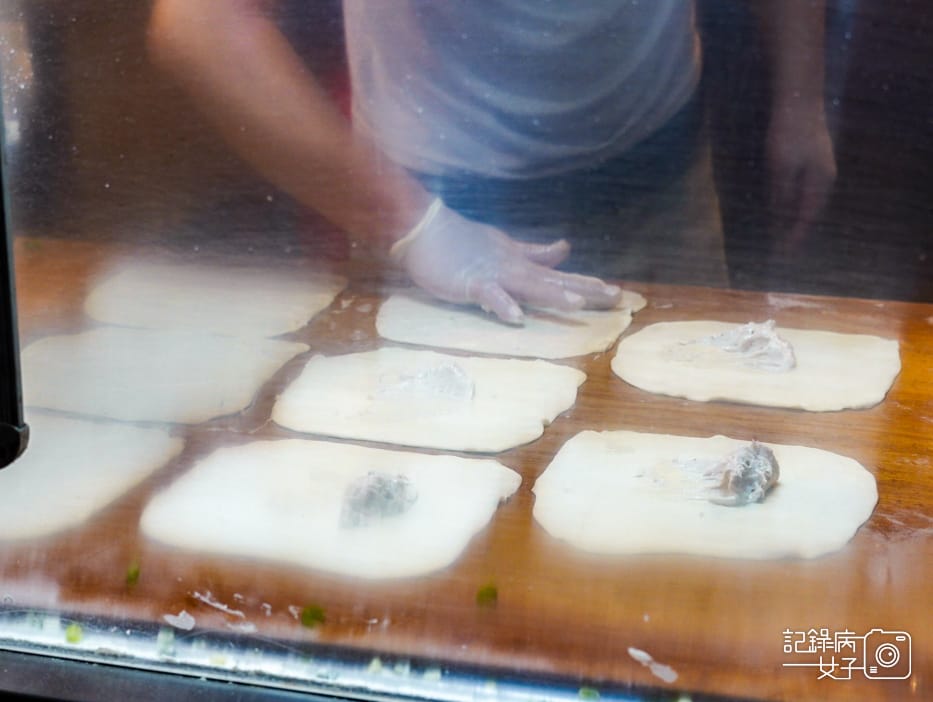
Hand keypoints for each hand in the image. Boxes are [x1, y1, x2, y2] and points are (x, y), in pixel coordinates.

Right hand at [394, 201, 622, 323]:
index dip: (587, 283)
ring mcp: (493, 274)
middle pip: (554, 281)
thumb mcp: (505, 247)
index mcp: (522, 264)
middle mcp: (514, 268)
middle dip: (585, 289)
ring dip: (552, 294)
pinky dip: (502, 304)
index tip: (616, 292)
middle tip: (616, 297)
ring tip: (577, 305)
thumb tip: (565, 249)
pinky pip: (489, 295)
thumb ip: (534, 252)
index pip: (560, 275)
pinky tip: (517, 318)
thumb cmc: (462, 241)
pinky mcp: (470, 282)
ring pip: (528, 285)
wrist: (426, 229)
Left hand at [766, 104, 836, 251]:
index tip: (782, 254)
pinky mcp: (812, 158)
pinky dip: (794, 202)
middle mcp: (824, 177)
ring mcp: (820, 167)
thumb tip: (780, 216)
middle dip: (795, 230)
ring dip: (794, 217)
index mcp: (819, 181)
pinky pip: (803, 188)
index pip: (806, 217)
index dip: (793, 236)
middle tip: (781, 250)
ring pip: (807, 200)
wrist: (799, 98)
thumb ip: (782, 192)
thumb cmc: (790, 132)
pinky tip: (785, 207)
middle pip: (809, 211)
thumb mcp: (782, 166)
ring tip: (781, 234)